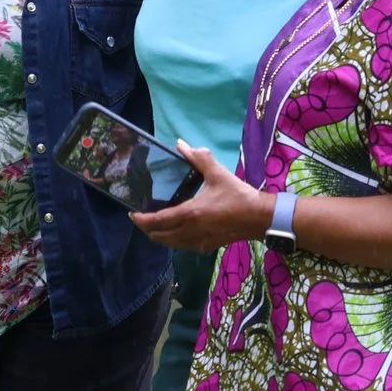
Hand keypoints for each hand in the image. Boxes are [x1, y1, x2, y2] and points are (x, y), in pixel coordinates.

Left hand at [128, 144, 273, 252]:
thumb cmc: (238, 195)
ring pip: (170, 244)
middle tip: (141, 219)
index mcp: (190, 213)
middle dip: (147, 229)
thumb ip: (199, 158)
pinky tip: (177, 231)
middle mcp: (190, 231)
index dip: (141, 219)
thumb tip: (181, 144)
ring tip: (156, 224)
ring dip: (160, 236)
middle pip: (159, 236)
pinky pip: (183, 246)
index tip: (132, 214)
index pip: (157, 221)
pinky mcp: (207, 246)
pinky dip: (174, 240)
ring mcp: (198, 241)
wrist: (259, 217)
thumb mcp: (218, 173)